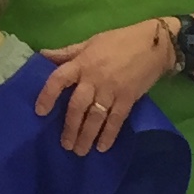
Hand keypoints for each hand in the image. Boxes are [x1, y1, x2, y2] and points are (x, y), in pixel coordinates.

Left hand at [34, 20, 177, 155]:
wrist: (154, 44)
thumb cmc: (119, 41)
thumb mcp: (90, 42)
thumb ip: (67, 52)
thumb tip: (42, 55)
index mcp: (82, 63)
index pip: (59, 79)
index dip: (48, 95)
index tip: (40, 112)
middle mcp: (94, 78)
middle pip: (77, 105)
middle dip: (70, 127)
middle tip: (65, 145)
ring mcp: (112, 90)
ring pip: (95, 117)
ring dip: (86, 135)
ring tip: (80, 151)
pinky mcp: (128, 98)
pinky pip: (116, 120)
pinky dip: (109, 134)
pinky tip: (102, 147)